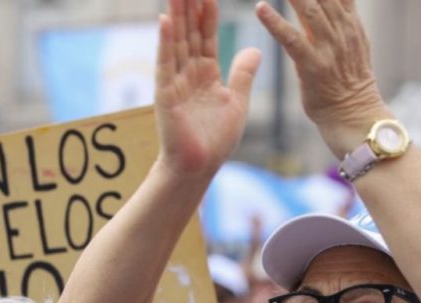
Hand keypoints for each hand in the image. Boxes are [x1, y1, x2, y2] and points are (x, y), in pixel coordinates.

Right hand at [155, 0, 260, 177]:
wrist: (199, 167)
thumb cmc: (215, 140)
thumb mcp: (237, 102)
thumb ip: (243, 75)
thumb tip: (256, 48)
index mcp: (206, 72)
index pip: (207, 34)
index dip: (208, 11)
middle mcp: (188, 72)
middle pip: (189, 30)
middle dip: (189, 4)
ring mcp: (175, 81)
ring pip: (176, 40)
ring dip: (177, 13)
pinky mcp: (165, 94)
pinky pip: (165, 63)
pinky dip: (165, 42)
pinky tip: (165, 19)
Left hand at [256, 0, 387, 155]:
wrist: (354, 117)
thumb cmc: (347, 83)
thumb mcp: (350, 44)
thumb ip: (340, 18)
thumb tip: (331, 1)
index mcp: (350, 22)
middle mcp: (341, 30)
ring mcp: (328, 48)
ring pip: (309, 9)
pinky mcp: (313, 66)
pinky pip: (292, 40)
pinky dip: (276, 23)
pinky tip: (261, 9)